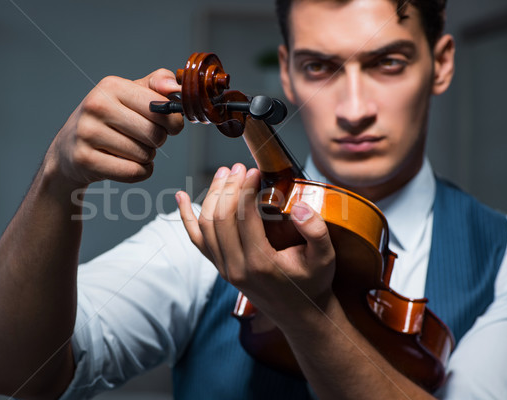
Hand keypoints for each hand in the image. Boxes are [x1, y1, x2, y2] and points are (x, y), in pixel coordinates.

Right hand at [45, 69, 183, 187]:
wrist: (68, 150)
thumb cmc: (107, 121)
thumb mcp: (129, 96)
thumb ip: (157, 85)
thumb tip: (175, 87)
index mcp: (111, 86)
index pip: (161, 108)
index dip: (173, 122)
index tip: (168, 126)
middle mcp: (96, 106)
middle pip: (155, 134)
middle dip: (157, 142)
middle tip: (143, 139)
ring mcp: (87, 133)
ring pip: (145, 155)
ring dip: (146, 158)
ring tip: (129, 150)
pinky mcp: (85, 160)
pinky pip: (134, 172)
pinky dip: (139, 173)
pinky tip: (127, 165)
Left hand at [176, 163, 336, 325]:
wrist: (299, 314)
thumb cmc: (313, 283)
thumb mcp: (325, 258)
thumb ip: (316, 231)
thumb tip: (299, 207)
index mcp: (260, 263)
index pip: (243, 218)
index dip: (245, 190)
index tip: (253, 171)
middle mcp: (236, 267)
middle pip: (220, 218)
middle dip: (227, 188)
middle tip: (238, 167)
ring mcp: (224, 269)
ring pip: (205, 226)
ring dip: (212, 196)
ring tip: (223, 173)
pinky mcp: (220, 267)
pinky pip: (197, 240)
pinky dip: (187, 217)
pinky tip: (181, 197)